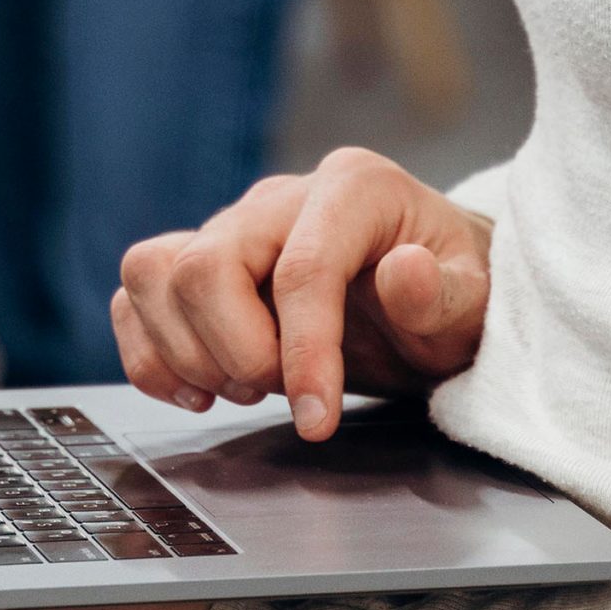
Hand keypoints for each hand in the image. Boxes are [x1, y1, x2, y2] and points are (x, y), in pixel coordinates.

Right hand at [115, 148, 492, 442]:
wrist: (432, 293)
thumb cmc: (452, 292)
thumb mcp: (473, 301)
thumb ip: (442, 292)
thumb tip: (404, 273)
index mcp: (353, 188)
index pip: (303, 269)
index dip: (303, 354)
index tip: (319, 422)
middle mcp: (282, 197)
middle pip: (207, 266)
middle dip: (238, 352)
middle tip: (281, 393)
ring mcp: (234, 226)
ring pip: (155, 271)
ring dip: (187, 351)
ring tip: (245, 387)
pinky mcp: (202, 261)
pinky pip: (137, 290)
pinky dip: (148, 349)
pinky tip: (197, 387)